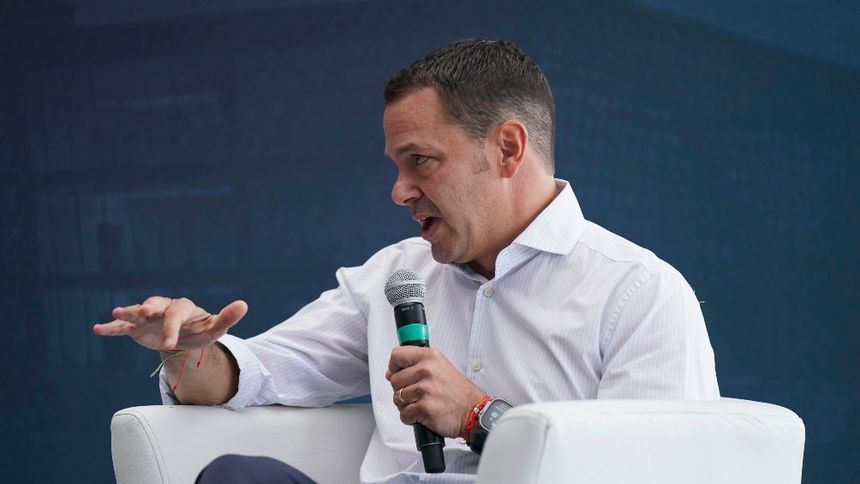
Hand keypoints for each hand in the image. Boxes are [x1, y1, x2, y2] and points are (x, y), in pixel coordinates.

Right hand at [92, 296, 247, 350]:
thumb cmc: (201, 331)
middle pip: (156, 306)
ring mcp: (149, 317)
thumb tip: (244, 305)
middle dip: (150, 309)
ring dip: (128, 312)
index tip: (169, 346)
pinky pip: (123, 327)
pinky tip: (97, 329)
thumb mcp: (215, 328)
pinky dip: (111, 328)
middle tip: (145, 313)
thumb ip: (227, 318)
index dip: (173, 328)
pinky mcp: (137, 327)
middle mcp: (164, 308)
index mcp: (184, 308)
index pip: (178, 314)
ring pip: (137, 312)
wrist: (185, 337)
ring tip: (115, 313)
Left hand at [385, 346, 485, 437]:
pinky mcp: (423, 408)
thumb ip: (416, 365)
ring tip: (422, 403)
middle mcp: (426, 370)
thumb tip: (390, 373)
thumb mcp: (440, 366)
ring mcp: (424, 389)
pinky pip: (403, 414)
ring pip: (397, 398)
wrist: (473, 410)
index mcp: (430, 357)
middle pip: (394, 380)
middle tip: (417, 393)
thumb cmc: (458, 391)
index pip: (397, 356)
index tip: (397, 373)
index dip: (394, 367)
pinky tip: (422, 413)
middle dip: (401, 389)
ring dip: (406, 405)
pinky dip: (410, 417)